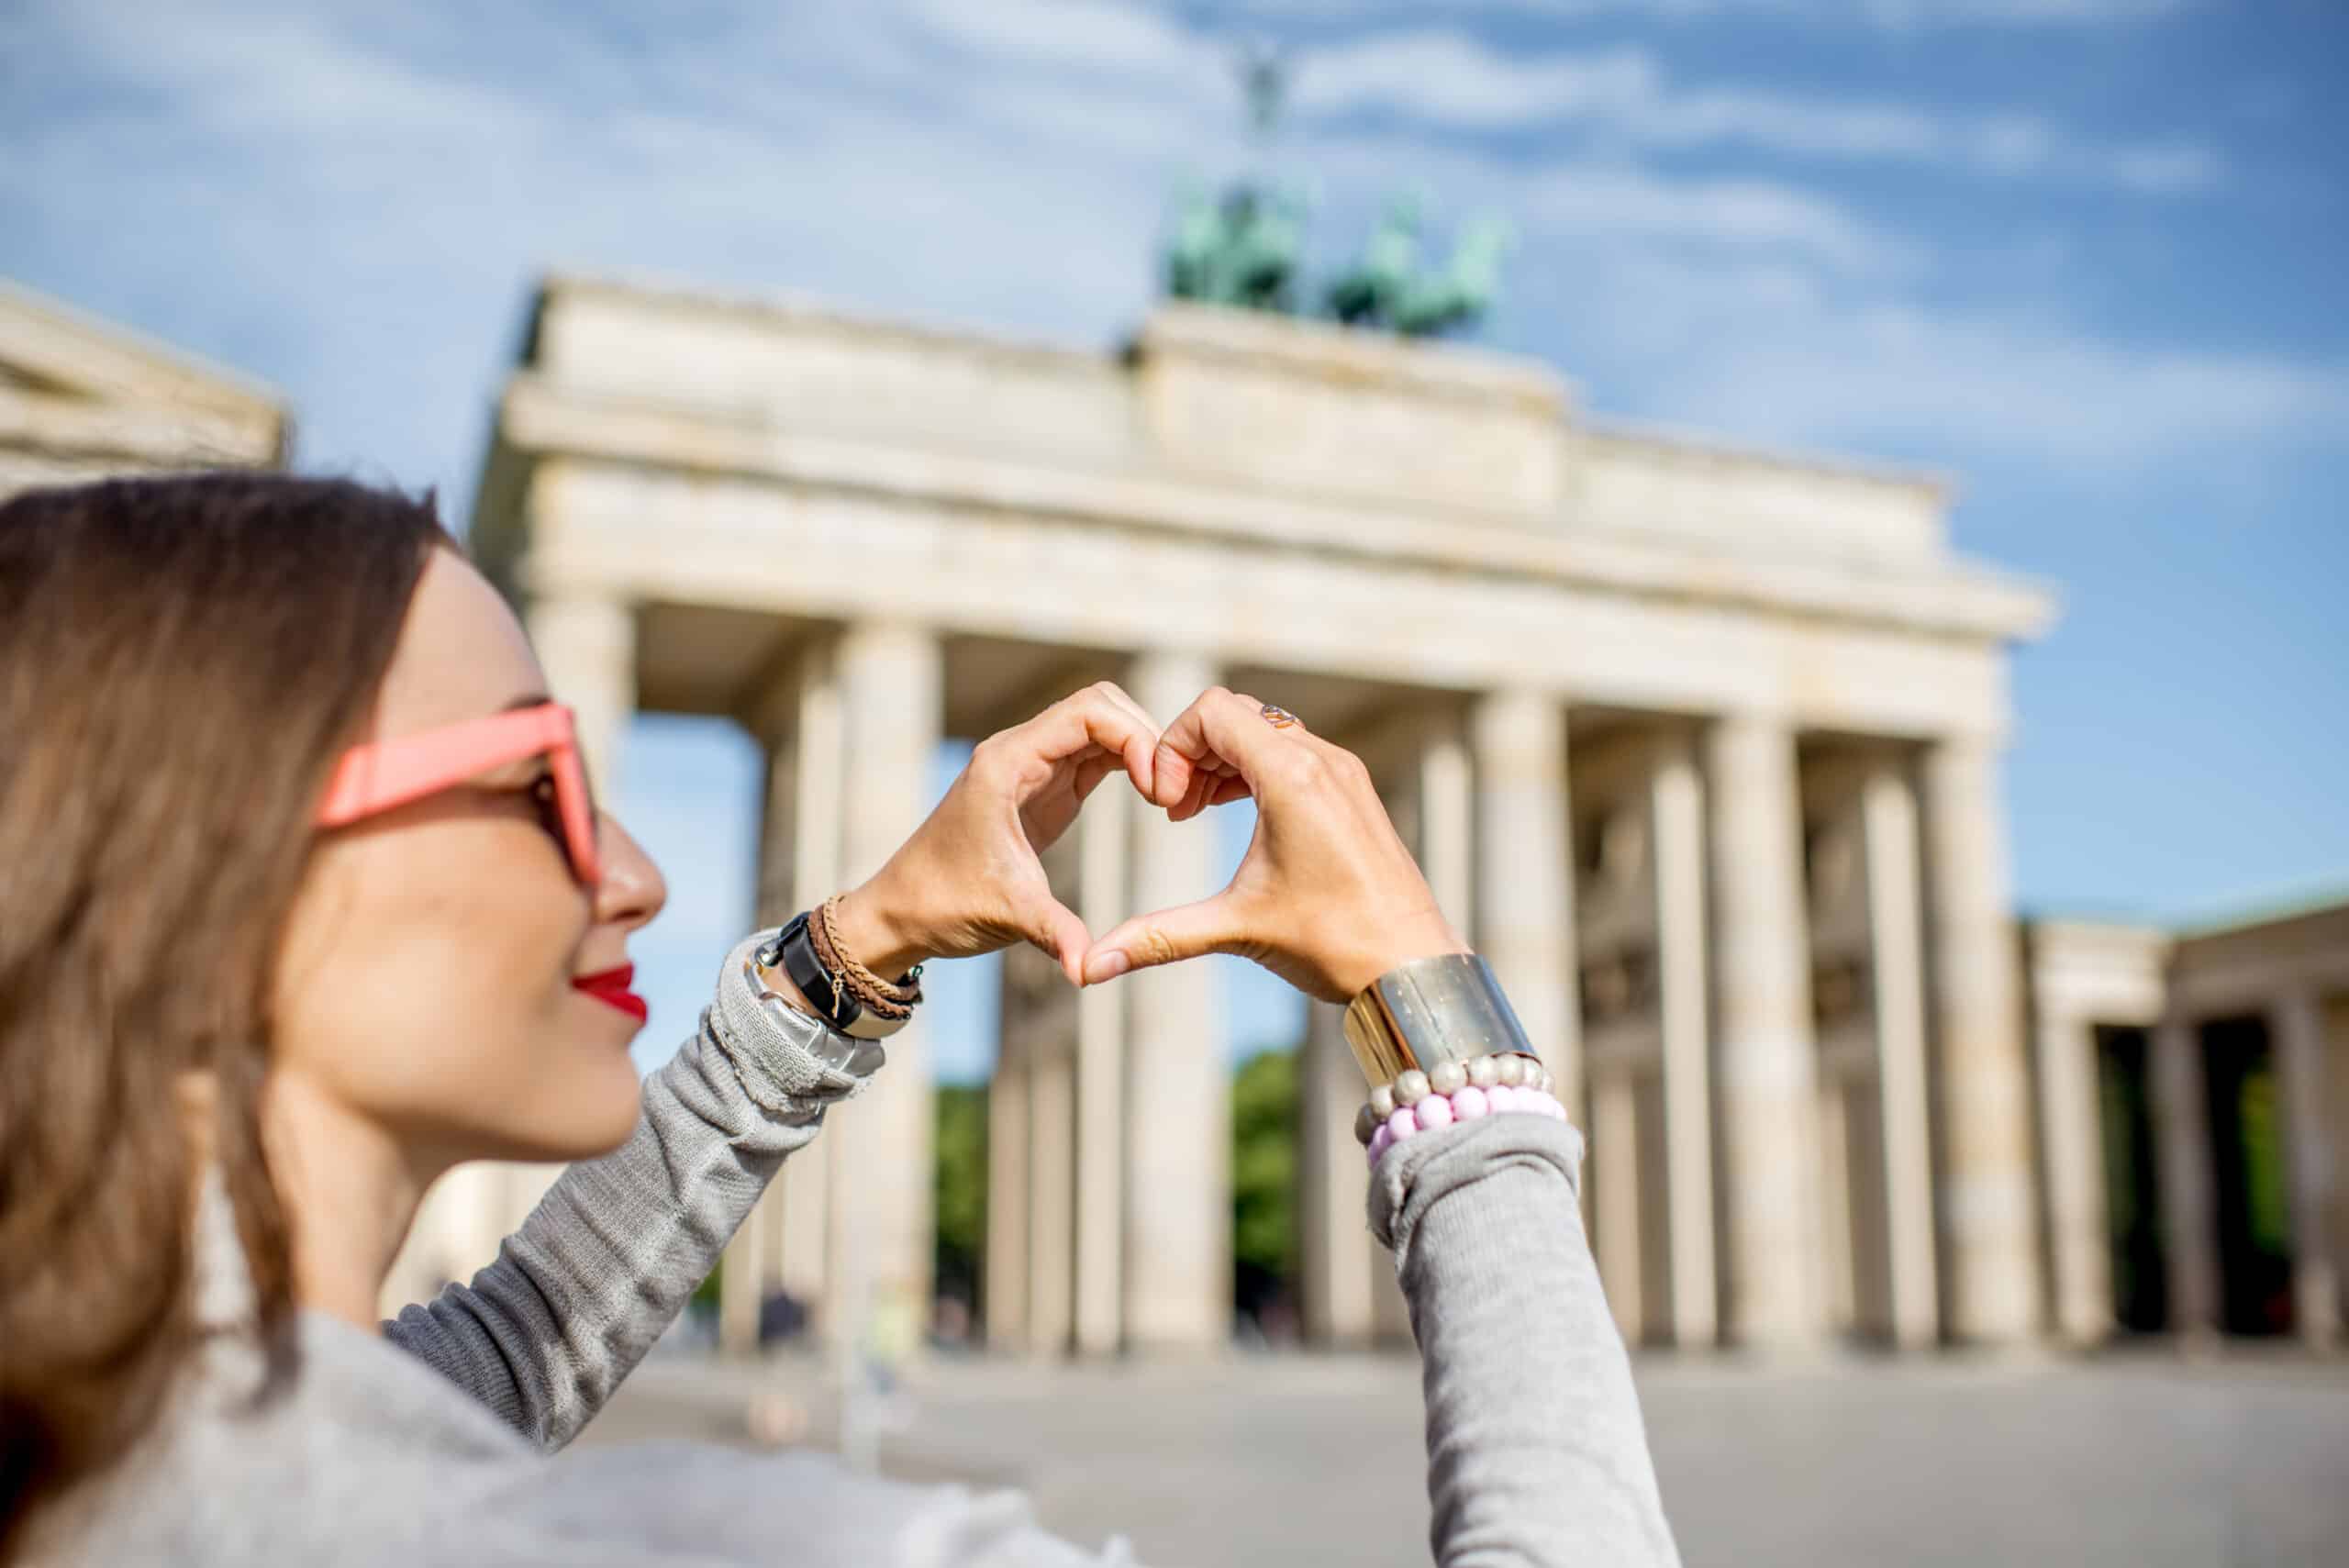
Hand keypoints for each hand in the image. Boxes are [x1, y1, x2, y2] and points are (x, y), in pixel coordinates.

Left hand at [829, 683, 1159, 986]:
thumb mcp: (1007, 914)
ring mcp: (1034, 767)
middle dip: (1146, 737)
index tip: (1157, 789)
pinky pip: (1097, 755)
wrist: (904, 913)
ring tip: (1169, 798)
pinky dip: (1131, 765)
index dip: (1134, 737)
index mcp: (1007, 763)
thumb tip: (1090, 971)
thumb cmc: (944, 904)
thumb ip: (1056, 933)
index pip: (1087, 712)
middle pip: (1101, 706)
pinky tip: (1155, 799)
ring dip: (1141, 749)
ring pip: (1102, 726)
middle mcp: (1020, 752)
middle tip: (1172, 792)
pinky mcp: (1045, 788)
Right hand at [1080, 687, 1467, 1002]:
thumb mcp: (1237, 929)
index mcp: (1292, 777)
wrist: (1413, 969)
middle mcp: (1322, 761)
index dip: (1173, 746)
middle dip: (1192, 754)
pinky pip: (1293, 753)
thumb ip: (1158, 937)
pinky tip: (1237, 817)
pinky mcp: (1354, 792)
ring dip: (1221, 762)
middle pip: (1235, 715)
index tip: (1165, 805)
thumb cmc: (1334, 944)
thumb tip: (1091, 967)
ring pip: (1265, 732)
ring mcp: (1343, 773)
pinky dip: (1255, 771)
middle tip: (1175, 812)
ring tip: (1196, 814)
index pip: (1213, 710)